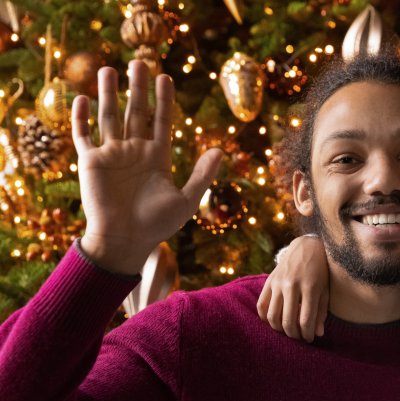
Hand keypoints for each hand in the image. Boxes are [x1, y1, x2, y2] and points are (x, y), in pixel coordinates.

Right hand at [73, 60, 222, 274]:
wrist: (126, 241)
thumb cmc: (157, 225)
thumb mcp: (187, 199)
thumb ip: (203, 175)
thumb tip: (220, 151)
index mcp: (157, 157)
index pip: (161, 121)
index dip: (163, 100)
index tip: (165, 77)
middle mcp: (134, 151)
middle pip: (135, 112)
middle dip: (138, 88)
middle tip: (139, 62)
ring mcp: (112, 155)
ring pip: (109, 116)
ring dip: (108, 94)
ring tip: (109, 70)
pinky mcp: (91, 162)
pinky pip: (83, 135)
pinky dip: (81, 117)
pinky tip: (81, 97)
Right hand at [257, 235, 329, 341]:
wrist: (306, 248)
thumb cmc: (320, 272)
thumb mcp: (325, 290)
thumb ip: (321, 312)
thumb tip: (318, 334)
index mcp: (310, 287)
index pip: (305, 320)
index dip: (306, 334)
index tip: (309, 339)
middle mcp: (292, 285)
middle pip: (288, 321)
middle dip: (294, 335)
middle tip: (298, 337)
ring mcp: (278, 283)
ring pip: (272, 316)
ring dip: (279, 329)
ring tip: (287, 330)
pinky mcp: (269, 281)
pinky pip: (261, 306)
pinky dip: (266, 318)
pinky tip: (274, 320)